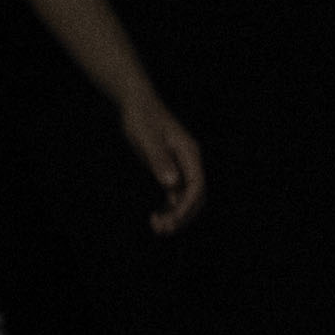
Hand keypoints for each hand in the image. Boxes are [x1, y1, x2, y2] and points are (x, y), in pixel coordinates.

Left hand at [117, 95, 205, 234]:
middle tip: (162, 229)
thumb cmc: (142, 118)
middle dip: (182, 215)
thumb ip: (159, 160)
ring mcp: (181, 166)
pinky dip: (168, 207)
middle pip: (195, 196)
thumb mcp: (147, 138)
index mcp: (190, 154)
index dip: (186, 206)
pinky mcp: (170, 169)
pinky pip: (175, 194)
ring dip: (175, 214)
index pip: (196, 186)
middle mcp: (190, 162)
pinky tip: (157, 217)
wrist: (137, 104)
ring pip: (185, 197)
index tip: (171, 220)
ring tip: (158, 229)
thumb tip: (172, 184)